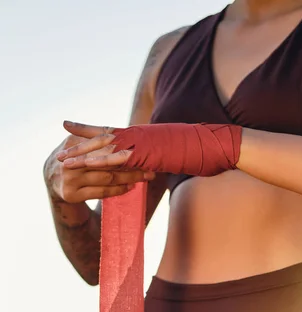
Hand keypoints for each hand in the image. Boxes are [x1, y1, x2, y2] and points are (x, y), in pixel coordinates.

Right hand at [45, 125, 154, 203]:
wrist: (50, 179)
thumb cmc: (71, 157)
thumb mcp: (76, 143)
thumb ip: (90, 135)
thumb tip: (116, 131)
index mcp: (72, 145)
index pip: (102, 146)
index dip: (123, 148)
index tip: (142, 150)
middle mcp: (70, 163)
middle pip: (107, 162)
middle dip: (131, 164)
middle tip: (150, 166)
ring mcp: (70, 180)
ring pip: (106, 178)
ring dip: (128, 178)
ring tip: (145, 177)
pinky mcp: (72, 195)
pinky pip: (100, 193)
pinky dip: (117, 190)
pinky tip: (129, 187)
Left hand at [57, 120, 242, 176]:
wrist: (214, 145)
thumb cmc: (199, 151)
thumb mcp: (173, 154)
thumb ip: (158, 157)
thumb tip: (153, 165)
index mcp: (143, 134)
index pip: (111, 131)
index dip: (89, 130)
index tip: (70, 129)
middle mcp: (138, 134)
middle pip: (102, 138)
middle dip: (80, 143)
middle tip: (60, 148)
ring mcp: (142, 141)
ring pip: (105, 147)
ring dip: (83, 154)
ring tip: (63, 160)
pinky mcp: (147, 152)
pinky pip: (119, 157)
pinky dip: (101, 160)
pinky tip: (86, 165)